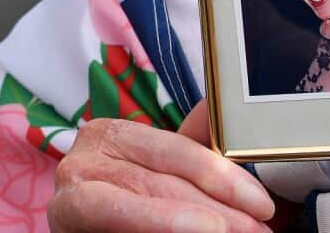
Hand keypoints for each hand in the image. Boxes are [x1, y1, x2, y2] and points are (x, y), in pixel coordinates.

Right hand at [48, 103, 272, 232]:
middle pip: (160, 185)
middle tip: (257, 230)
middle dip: (217, 210)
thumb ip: (191, 147)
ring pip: (140, 210)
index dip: (220, 175)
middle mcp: (79, 163)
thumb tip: (226, 109)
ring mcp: (68, 202)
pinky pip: (120, 226)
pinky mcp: (68, 227)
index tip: (262, 204)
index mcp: (105, 136)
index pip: (171, 151)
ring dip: (193, 224)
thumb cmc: (127, 202)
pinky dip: (160, 230)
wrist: (94, 230)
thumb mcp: (160, 170)